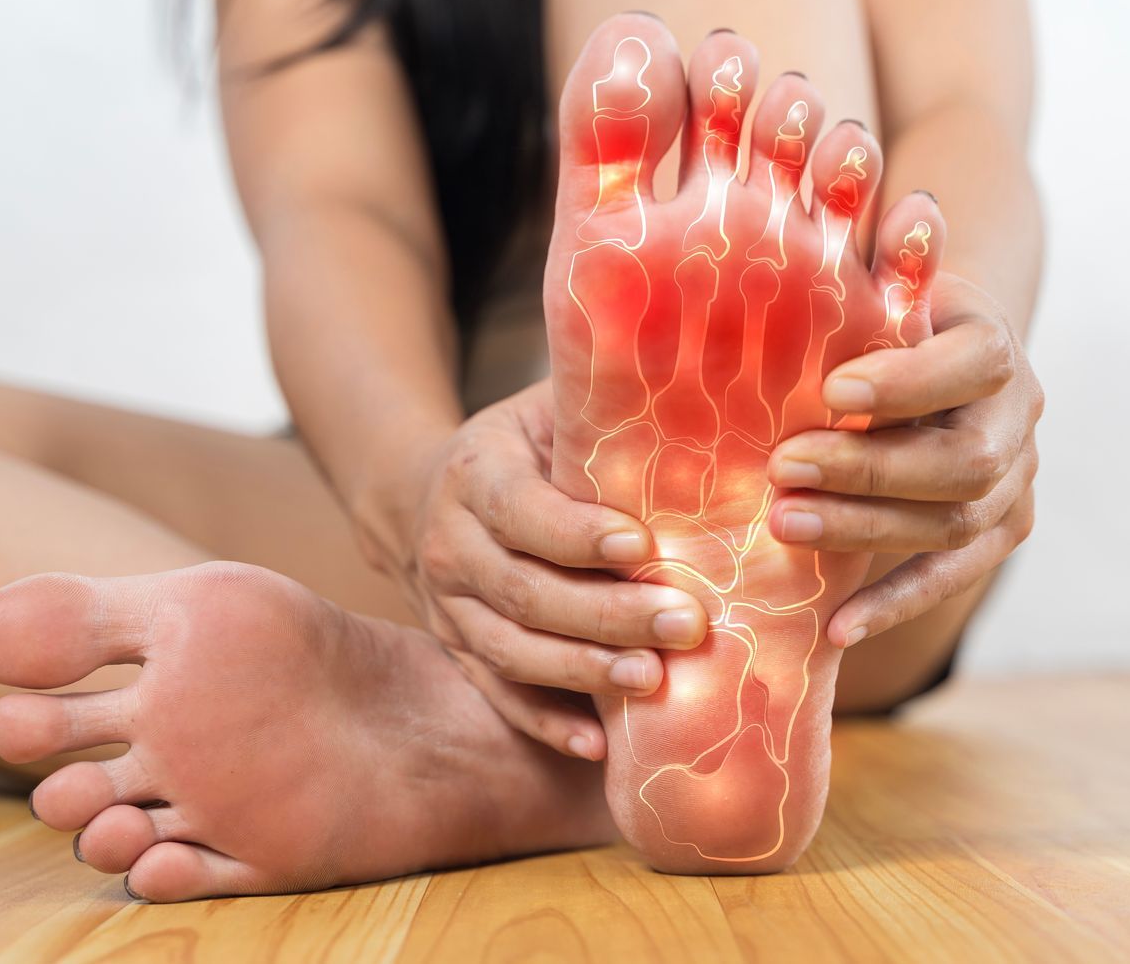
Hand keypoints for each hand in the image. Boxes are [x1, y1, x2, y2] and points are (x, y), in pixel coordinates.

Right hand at [399, 380, 707, 759]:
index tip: (643, 546)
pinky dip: (547, 723)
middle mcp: (450, 546)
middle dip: (608, 614)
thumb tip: (706, 385)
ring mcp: (447, 609)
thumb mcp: (549, 408)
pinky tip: (597, 745)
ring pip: (512, 651)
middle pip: (526, 592)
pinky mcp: (458, 652)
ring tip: (652, 681)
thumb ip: (605, 407)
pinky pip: (499, 694)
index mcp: (475, 476)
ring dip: (584, 671)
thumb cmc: (525, 444)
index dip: (580, 534)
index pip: (523, 511)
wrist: (424, 491)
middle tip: (687, 624)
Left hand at [764, 272, 1041, 646]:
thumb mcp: (880, 278)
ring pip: (955, 522)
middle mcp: (1020, 418)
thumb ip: (874, 261)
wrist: (940, 351)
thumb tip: (883, 208)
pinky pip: (950, 577)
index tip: (833, 390)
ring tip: (783, 526)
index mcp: (995, 346)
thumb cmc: (884, 309)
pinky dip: (894, 603)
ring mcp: (1016, 483)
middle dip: (870, 469)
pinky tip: (835, 629)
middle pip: (960, 460)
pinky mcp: (998, 534)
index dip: (908, 381)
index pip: (970, 364)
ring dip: (867, 529)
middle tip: (783, 469)